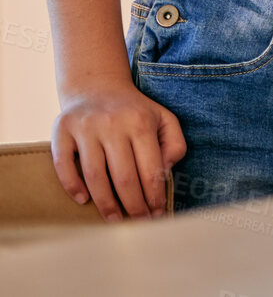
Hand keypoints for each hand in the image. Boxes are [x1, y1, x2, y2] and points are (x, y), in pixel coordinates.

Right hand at [51, 81, 186, 219]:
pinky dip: (72, 185)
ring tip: (114, 220)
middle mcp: (113, 124)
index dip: (154, 195)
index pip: (150, 168)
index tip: (156, 213)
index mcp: (141, 123)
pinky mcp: (62, 130)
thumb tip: (166, 171)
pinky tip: (83, 200)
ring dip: (105, 203)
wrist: (97, 86)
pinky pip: (64, 164)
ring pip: (95, 175)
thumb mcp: (164, 119)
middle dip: (133, 205)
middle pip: (123, 176)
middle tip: (138, 223)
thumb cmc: (135, 110)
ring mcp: (86, 128)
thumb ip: (174, 144)